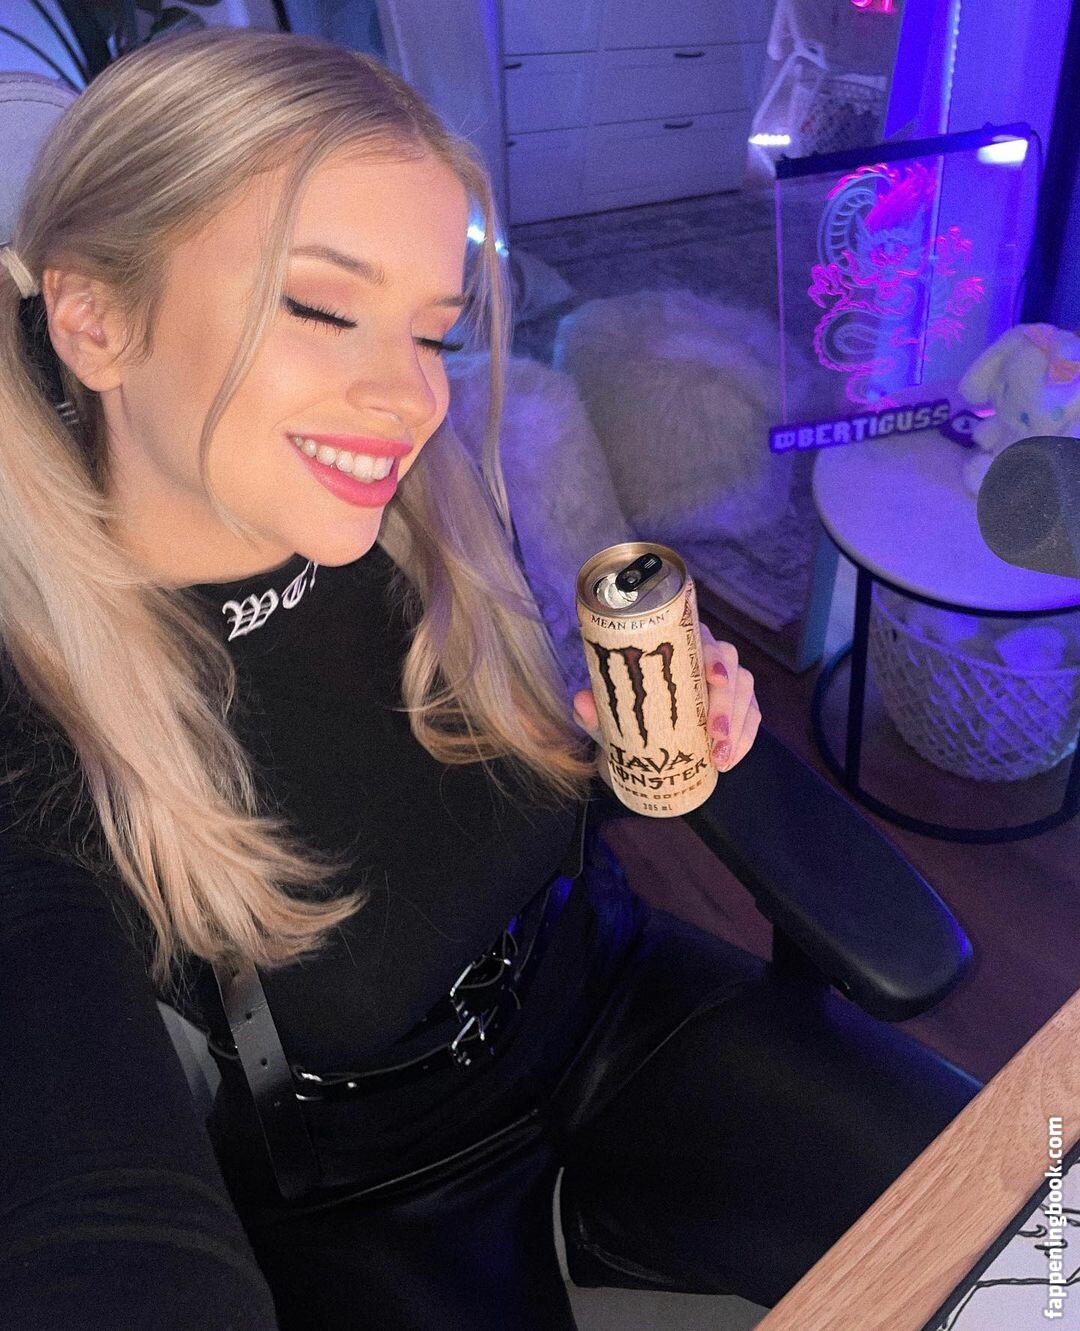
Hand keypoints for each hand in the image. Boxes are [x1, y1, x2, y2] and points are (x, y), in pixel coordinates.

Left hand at [572, 624, 761, 772]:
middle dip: (726, 701)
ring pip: (745, 691)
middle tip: (714, 735)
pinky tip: (729, 760)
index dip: (713, 655)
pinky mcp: (739, 707)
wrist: (637, 745)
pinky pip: (751, 718)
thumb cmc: (626, 719)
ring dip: (737, 725)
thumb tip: (581, 702)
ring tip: (720, 757)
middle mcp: (706, 656)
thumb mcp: (608, 718)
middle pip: (731, 665)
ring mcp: (727, 681)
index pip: (702, 638)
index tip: (713, 678)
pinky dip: (744, 739)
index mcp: (676, 644)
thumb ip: (595, 711)